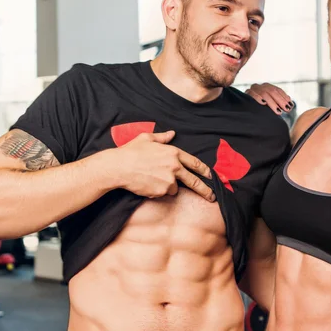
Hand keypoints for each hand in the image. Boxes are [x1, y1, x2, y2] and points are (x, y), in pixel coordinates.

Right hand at [97, 131, 214, 201]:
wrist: (118, 167)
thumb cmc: (130, 151)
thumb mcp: (146, 138)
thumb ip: (162, 137)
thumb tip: (172, 133)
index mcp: (173, 153)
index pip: (195, 162)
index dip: (205, 170)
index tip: (212, 176)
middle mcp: (175, 166)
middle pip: (194, 181)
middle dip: (205, 190)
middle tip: (212, 196)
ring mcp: (169, 180)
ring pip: (174, 188)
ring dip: (167, 186)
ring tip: (151, 178)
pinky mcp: (162, 191)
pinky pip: (163, 194)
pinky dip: (157, 191)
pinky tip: (146, 183)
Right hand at [245, 83, 293, 114]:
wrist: (246, 112)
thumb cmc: (261, 109)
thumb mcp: (272, 105)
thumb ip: (280, 102)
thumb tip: (290, 104)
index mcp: (267, 87)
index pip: (277, 90)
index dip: (284, 98)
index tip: (290, 106)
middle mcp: (260, 86)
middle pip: (272, 91)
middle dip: (280, 101)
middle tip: (287, 109)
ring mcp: (253, 89)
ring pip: (264, 93)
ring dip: (272, 103)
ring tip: (278, 111)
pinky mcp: (246, 93)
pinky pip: (252, 94)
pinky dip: (258, 98)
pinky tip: (263, 103)